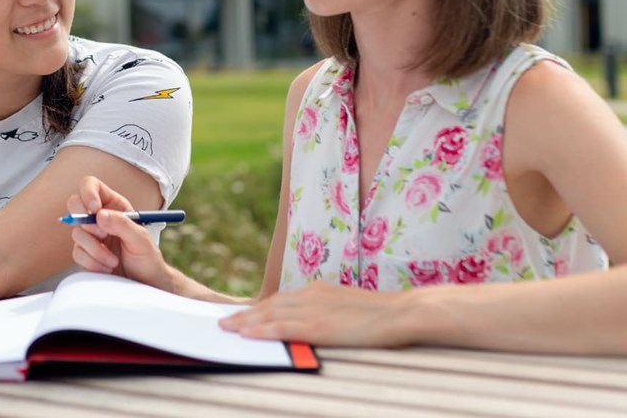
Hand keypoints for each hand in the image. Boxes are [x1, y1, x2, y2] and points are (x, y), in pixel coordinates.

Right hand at [67, 176, 172, 290]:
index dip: (87, 192)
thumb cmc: (147, 258)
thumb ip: (122, 224)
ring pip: (76, 233)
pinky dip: (92, 262)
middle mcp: (99, 217)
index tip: (94, 209)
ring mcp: (90, 235)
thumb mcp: (141, 239)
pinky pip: (77, 253)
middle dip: (86, 222)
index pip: (91, 185)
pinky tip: (107, 268)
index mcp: (114, 205)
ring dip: (95, 249)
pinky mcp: (85, 252)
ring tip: (113, 261)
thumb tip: (99, 215)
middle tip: (102, 235)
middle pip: (75, 204)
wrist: (144, 283)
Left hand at [219, 280, 412, 346]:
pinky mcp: (319, 325)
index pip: (282, 299)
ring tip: (226, 328)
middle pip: (270, 304)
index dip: (260, 307)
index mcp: (320, 291)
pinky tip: (247, 334)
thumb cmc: (383, 314)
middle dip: (246, 313)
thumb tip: (317, 322)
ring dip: (246, 321)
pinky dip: (262, 329)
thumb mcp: (349, 307)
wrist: (402, 312)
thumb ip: (329, 311)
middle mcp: (312, 295)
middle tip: (224, 321)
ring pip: (270, 313)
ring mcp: (315, 310)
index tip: (243, 313)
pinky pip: (283, 326)